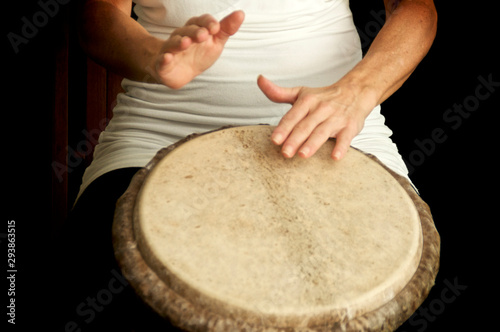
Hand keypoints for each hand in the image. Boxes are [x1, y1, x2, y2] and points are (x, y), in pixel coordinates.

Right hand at [149, 11, 244, 88]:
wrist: (180, 72)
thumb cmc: (199, 54)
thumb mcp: (215, 42)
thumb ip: (226, 29)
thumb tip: (241, 13)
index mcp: (194, 29)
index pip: (200, 21)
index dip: (207, 23)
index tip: (216, 27)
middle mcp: (181, 36)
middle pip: (187, 31)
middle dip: (195, 32)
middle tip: (204, 35)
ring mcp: (170, 49)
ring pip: (173, 43)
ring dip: (179, 42)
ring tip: (186, 43)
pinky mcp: (163, 63)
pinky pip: (162, 60)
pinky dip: (164, 58)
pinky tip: (167, 58)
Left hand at [257, 75, 376, 159]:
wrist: (356, 91)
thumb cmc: (324, 97)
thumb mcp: (301, 93)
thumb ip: (279, 92)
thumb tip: (260, 80)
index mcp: (307, 101)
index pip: (293, 116)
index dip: (284, 128)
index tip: (275, 140)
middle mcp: (321, 109)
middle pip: (306, 126)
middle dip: (295, 139)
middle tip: (285, 153)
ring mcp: (336, 118)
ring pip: (322, 132)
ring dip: (313, 144)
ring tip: (302, 155)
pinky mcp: (350, 127)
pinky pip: (345, 138)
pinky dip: (341, 147)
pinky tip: (335, 157)